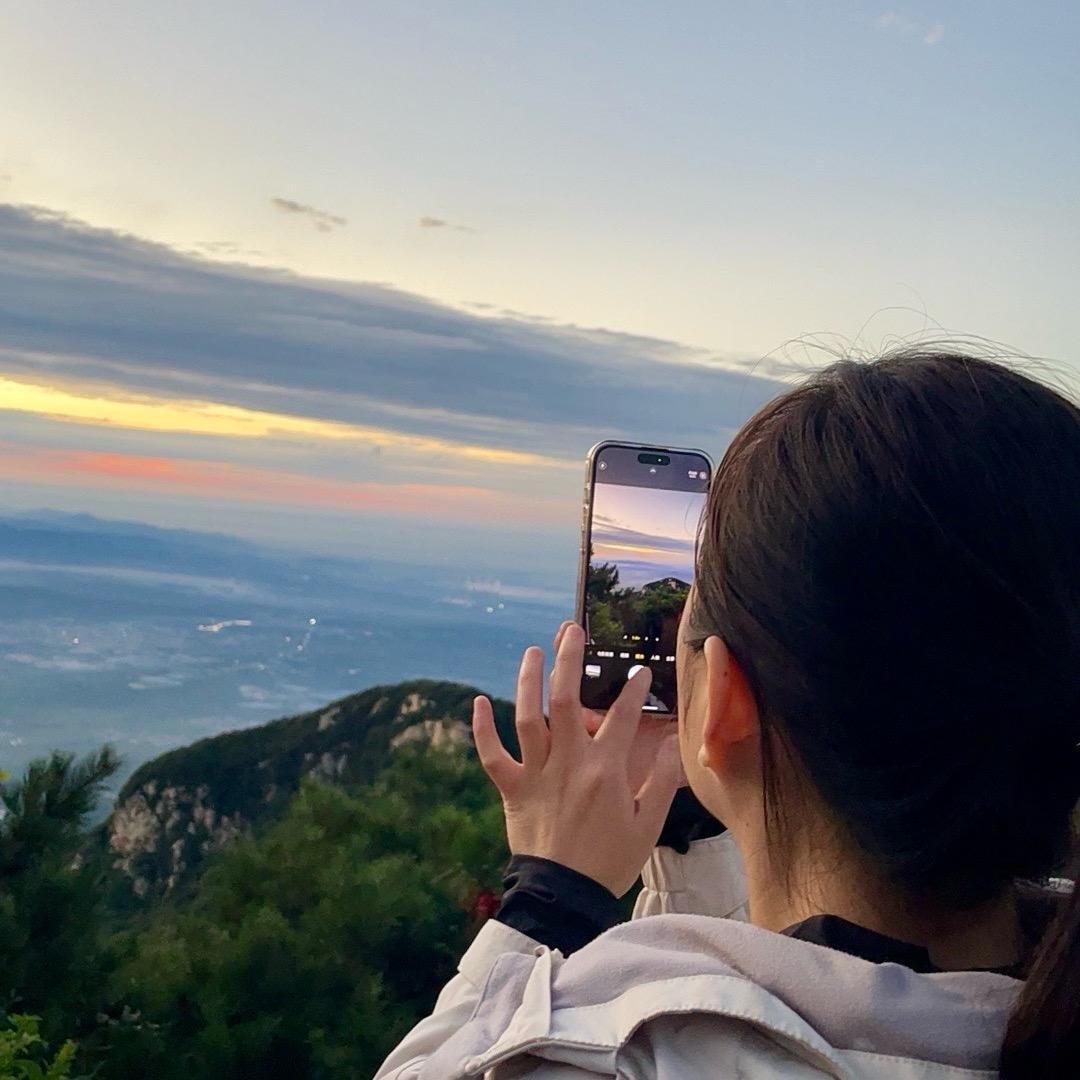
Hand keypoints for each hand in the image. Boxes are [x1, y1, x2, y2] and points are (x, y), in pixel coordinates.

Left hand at [472, 623, 682, 895]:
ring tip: (533, 651)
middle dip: (569, 659)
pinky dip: (482, 729)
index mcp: (605, 770)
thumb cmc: (609, 862)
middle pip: (565, 699)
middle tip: (571, 630)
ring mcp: (537, 774)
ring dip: (528, 680)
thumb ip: (660, 781)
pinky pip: (492, 755)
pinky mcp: (512, 790)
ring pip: (527, 717)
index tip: (640, 672)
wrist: (564, 896)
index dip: (634, 690)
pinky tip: (479, 702)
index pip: (622, 716)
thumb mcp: (647, 824)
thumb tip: (669, 744)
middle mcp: (568, 763)